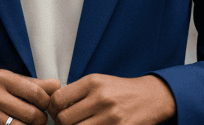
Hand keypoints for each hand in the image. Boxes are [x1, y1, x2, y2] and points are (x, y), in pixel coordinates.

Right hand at [0, 69, 61, 124]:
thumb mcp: (6, 78)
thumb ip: (32, 83)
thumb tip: (57, 85)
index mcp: (2, 79)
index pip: (36, 93)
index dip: (46, 102)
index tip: (45, 105)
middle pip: (31, 114)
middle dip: (41, 119)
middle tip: (39, 119)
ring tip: (27, 123)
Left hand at [46, 74, 174, 124]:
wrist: (151, 97)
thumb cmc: (121, 90)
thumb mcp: (98, 82)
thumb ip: (77, 92)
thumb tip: (54, 105)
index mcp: (92, 82)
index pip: (58, 99)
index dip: (52, 109)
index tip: (56, 112)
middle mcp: (101, 98)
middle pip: (65, 119)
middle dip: (61, 123)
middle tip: (66, 122)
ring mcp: (111, 116)